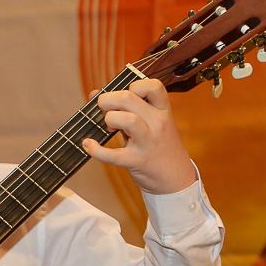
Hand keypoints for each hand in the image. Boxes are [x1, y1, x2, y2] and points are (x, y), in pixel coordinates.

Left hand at [82, 78, 197, 193]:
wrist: (176, 179)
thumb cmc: (159, 147)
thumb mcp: (152, 123)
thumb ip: (127, 108)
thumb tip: (94, 93)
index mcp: (162, 111)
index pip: (153, 85)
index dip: (134, 85)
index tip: (126, 95)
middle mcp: (157, 124)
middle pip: (129, 98)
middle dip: (109, 99)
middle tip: (106, 110)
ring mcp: (148, 143)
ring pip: (127, 119)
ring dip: (109, 119)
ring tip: (109, 127)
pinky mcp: (137, 161)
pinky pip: (113, 155)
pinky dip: (96, 149)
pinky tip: (89, 145)